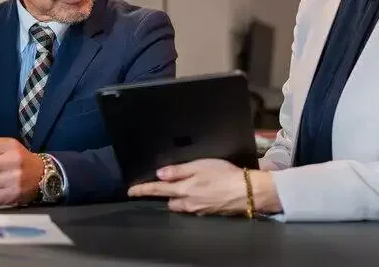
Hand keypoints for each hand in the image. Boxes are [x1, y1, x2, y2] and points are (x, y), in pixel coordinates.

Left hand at [127, 159, 280, 215]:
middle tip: (171, 184)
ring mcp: (199, 210)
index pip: (157, 190)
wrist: (248, 192)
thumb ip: (178, 171)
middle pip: (170, 201)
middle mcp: (188, 203)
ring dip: (182, 198)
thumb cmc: (224, 175)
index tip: (130, 191)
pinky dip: (195, 201)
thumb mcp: (199, 166)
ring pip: (183, 206)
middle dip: (168, 195)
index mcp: (183, 190)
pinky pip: (196, 208)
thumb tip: (159, 174)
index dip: (143, 190)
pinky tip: (205, 192)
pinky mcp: (210, 212)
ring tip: (190, 187)